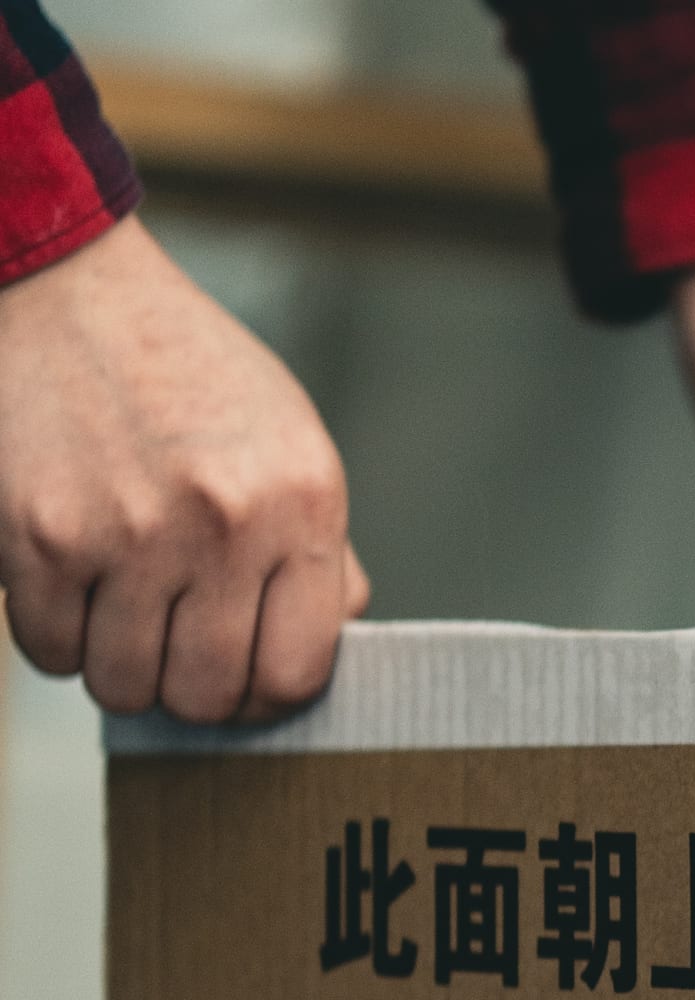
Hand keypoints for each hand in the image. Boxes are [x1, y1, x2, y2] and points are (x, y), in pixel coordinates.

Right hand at [0, 218, 366, 720]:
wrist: (70, 291)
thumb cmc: (188, 375)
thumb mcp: (291, 446)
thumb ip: (320, 552)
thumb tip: (335, 645)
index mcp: (302, 506)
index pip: (298, 672)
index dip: (266, 695)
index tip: (246, 678)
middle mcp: (224, 524)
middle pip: (208, 696)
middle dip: (191, 692)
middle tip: (176, 651)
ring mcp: (129, 533)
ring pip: (124, 686)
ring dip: (120, 669)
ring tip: (123, 615)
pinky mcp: (42, 534)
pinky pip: (50, 652)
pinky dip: (58, 640)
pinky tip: (74, 590)